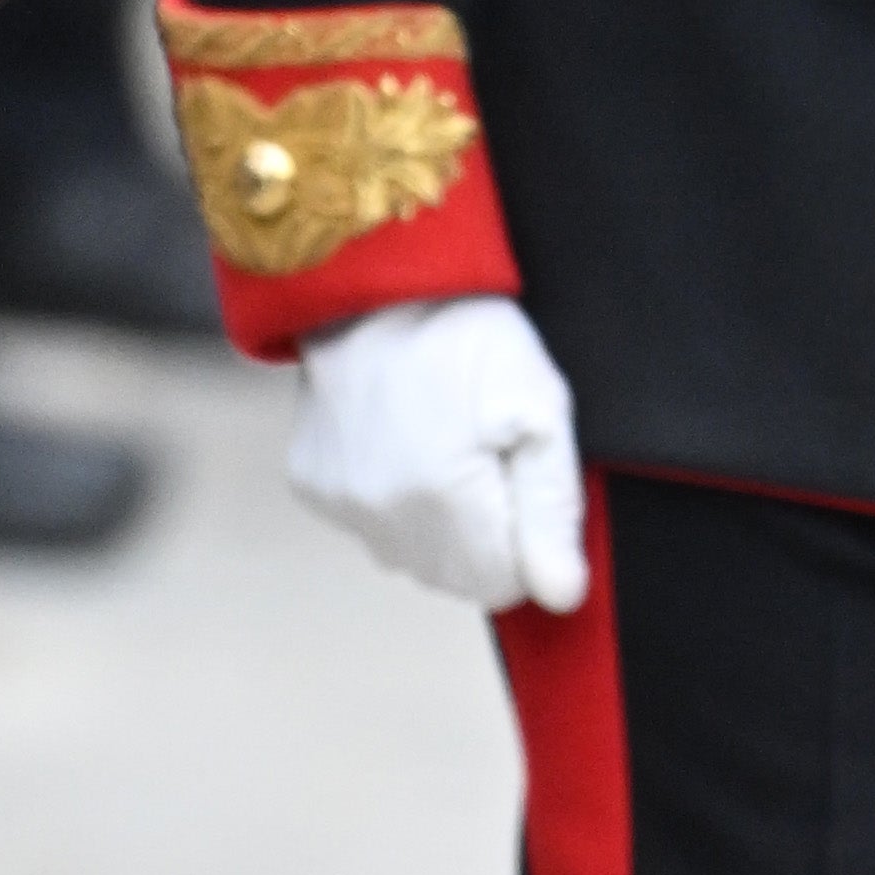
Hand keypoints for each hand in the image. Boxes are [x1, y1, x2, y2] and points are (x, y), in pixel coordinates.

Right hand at [289, 297, 586, 613]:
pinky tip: (405, 443)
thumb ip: (553, 513)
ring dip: (440, 524)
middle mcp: (383, 515)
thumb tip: (560, 596)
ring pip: (414, 558)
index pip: (507, 584)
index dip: (528, 542)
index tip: (521, 482)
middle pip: (460, 578)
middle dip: (486, 535)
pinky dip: (395, 501)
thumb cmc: (467, 334)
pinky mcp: (313, 486)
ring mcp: (342, 504)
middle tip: (485, 456)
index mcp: (444, 500)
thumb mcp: (540, 409)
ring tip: (444, 445)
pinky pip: (371, 526)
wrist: (375, 278)